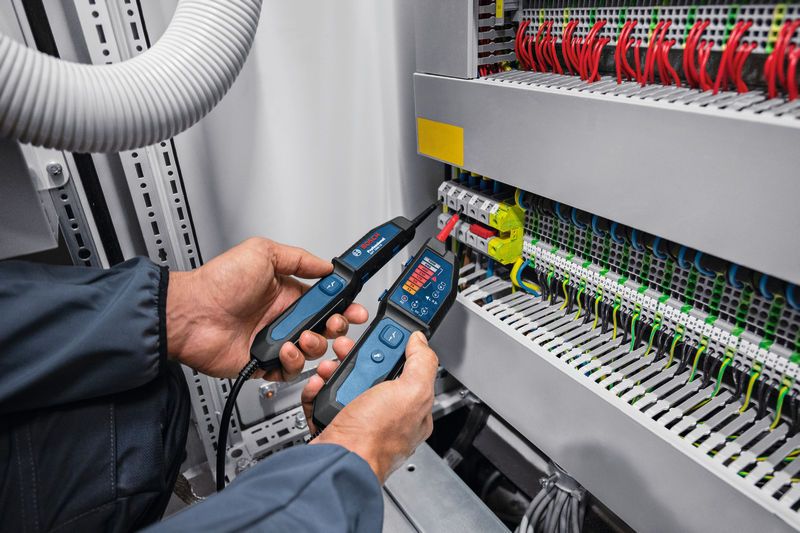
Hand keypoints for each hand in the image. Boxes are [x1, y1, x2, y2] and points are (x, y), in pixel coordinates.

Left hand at [166, 238, 367, 379]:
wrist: (192, 315)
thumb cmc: (218, 283)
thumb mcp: (262, 253)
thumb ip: (299, 258)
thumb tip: (326, 265)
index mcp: (287, 293)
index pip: (326, 301)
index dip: (343, 305)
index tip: (353, 308)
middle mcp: (283, 318)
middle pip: (326, 328)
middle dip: (338, 328)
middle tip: (336, 325)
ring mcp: (275, 341)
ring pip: (312, 350)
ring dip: (315, 344)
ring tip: (303, 336)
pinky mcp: (265, 363)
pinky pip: (291, 371)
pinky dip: (293, 362)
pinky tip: (285, 350)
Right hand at [303, 331, 437, 483]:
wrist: (336, 462)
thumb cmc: (375, 438)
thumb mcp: (411, 392)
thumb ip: (421, 363)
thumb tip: (421, 342)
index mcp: (412, 410)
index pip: (409, 370)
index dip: (395, 350)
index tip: (382, 337)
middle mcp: (387, 417)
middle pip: (375, 374)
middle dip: (360, 359)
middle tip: (348, 350)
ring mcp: (360, 422)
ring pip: (348, 384)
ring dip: (336, 370)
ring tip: (329, 368)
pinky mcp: (335, 425)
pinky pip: (325, 400)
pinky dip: (318, 389)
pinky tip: (319, 385)